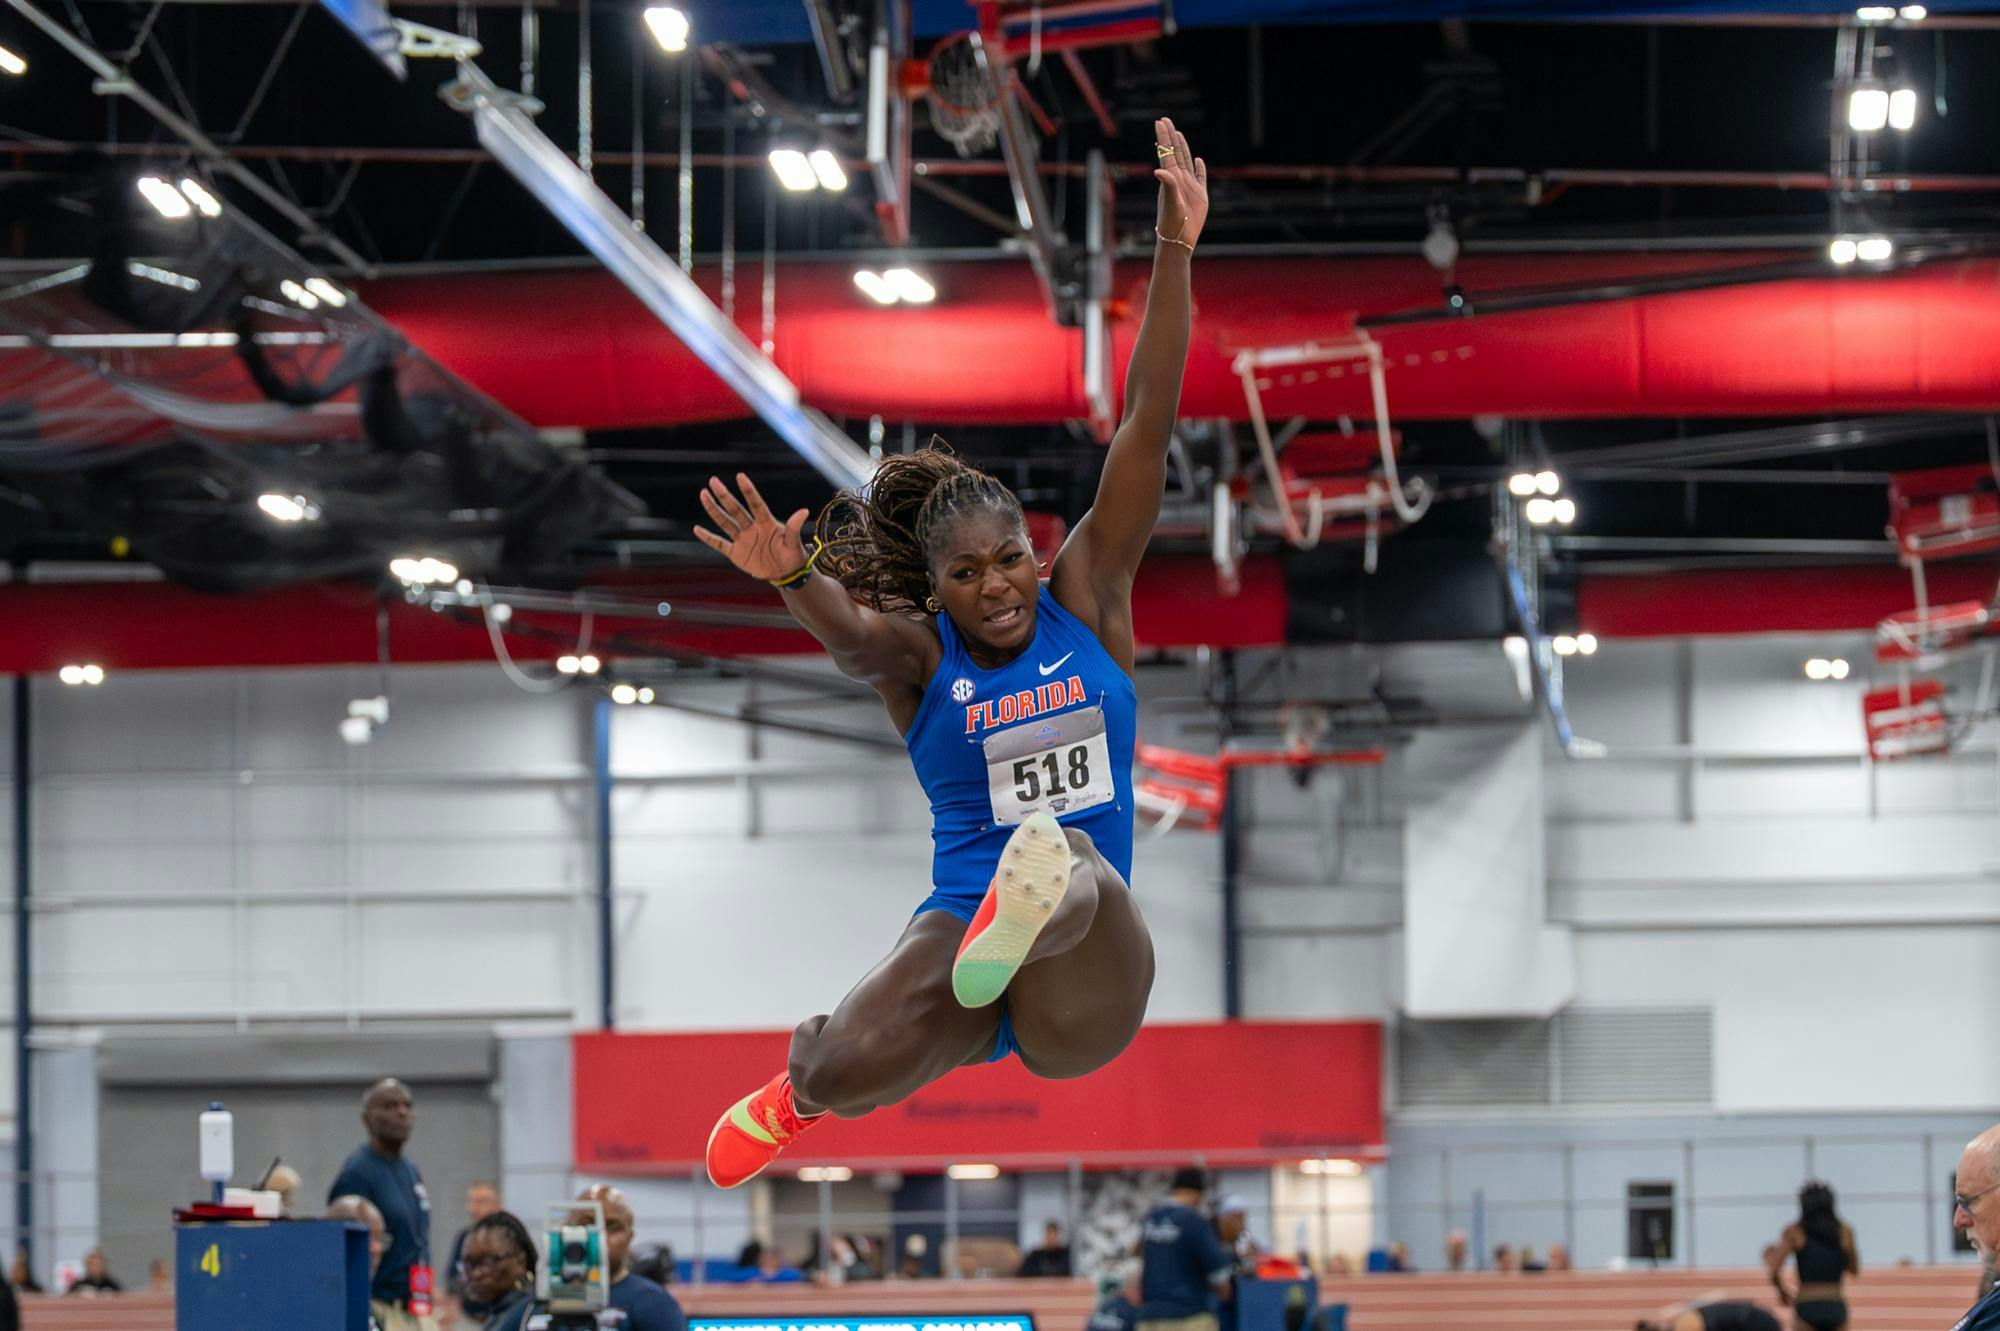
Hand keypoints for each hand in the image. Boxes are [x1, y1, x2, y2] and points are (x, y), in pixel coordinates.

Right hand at [693, 473, 811, 581]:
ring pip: (725, 522)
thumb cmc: (793, 555)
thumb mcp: (794, 543)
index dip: (748, 490)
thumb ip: (794, 528)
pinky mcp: (736, 553)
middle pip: (736, 509)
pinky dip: (708, 538)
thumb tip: (804, 511)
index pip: (755, 504)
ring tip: (703, 494)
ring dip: (714, 510)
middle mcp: (752, 527)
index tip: (740, 476)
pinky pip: (719, 544)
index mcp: (766, 523)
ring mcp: (742, 539)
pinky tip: (697, 529)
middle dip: (724, 495)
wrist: (786, 573)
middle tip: (713, 481)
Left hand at [1152, 116, 1207, 248]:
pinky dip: (1200, 168)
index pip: (1166, 153)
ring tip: (1178, 133)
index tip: (1159, 121)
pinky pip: (1200, 177)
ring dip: (1182, 147)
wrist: (1179, 240)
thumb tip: (1158, 171)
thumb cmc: (1172, 223)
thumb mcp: (1171, 203)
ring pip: (1186, 161)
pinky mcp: (1199, 195)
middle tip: (1165, 120)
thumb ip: (1168, 185)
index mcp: (1171, 178)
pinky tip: (1198, 160)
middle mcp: (1178, 179)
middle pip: (1175, 152)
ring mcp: (1188, 186)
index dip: (1163, 137)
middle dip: (1170, 136)